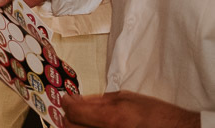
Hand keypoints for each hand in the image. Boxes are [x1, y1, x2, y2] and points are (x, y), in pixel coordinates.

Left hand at [62, 92, 200, 127]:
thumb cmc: (155, 113)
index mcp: (112, 118)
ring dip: (77, 126)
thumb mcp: (126, 98)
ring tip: (84, 118)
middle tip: (74, 109)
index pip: (73, 111)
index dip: (66, 102)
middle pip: (70, 127)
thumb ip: (97, 100)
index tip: (67, 98)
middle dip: (69, 116)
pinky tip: (93, 126)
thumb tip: (76, 100)